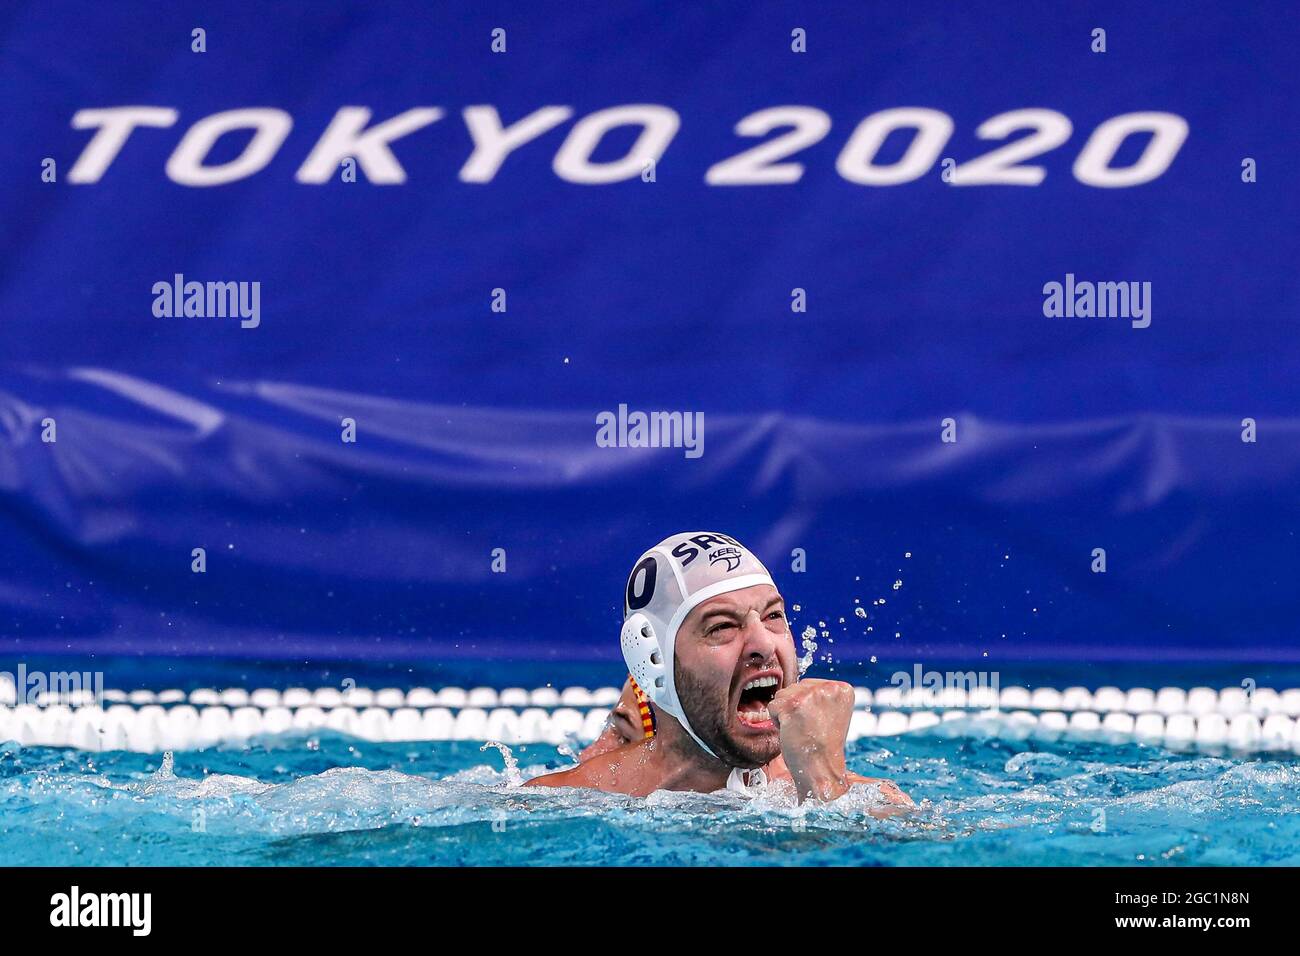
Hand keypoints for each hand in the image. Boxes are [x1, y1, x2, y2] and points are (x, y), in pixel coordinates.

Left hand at [767, 678, 853, 802]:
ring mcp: (810, 695)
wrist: (822, 769)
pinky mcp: (792, 705)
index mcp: (842, 688)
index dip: (808, 706)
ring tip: (802, 730)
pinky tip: (792, 732)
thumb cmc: (823, 745)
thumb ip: (820, 695)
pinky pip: (773, 707)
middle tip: (810, 729)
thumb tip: (800, 684)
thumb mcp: (830, 712)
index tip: (819, 723)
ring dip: (786, 714)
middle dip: (796, 708)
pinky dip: (777, 722)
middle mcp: (829, 688)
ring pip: (782, 695)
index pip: (809, 685)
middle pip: (795, 687)